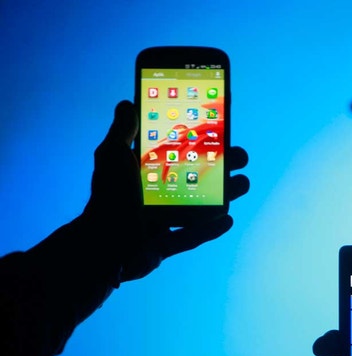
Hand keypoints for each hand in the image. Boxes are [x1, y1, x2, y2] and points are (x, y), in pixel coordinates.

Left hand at [82, 100, 249, 282]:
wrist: (96, 243)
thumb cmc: (105, 198)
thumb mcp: (111, 157)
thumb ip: (122, 131)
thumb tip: (127, 103)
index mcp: (150, 174)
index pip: (182, 154)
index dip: (203, 143)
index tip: (222, 130)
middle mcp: (160, 196)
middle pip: (199, 179)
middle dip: (222, 166)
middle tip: (239, 156)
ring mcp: (164, 221)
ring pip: (202, 207)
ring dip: (225, 195)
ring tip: (242, 183)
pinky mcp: (166, 245)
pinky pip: (192, 237)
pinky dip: (211, 230)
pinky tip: (228, 219)